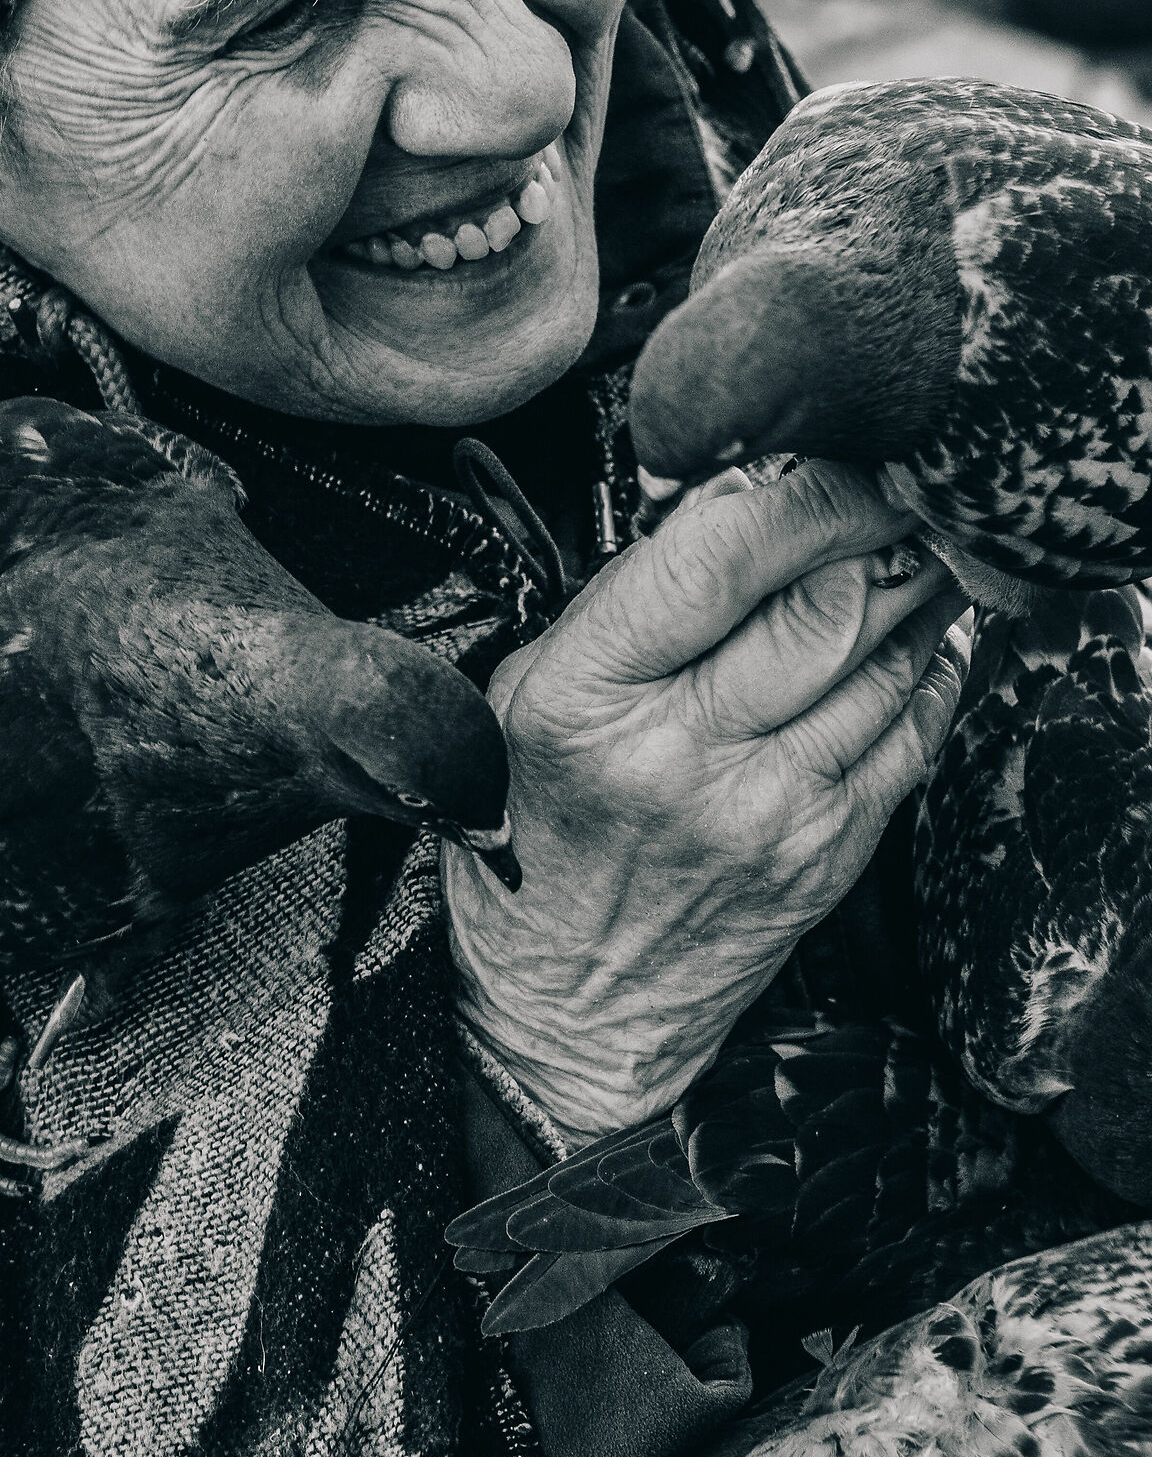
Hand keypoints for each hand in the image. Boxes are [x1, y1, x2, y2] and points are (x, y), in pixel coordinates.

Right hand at [443, 460, 970, 1143]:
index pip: (716, 560)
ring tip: (913, 540)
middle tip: (891, 481)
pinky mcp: (825, 855)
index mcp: (586, 700)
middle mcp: (680, 756)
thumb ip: (621, 598)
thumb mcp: (526, 692)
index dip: (792, 490)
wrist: (570, 1004)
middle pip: (824, 603)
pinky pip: (909, 733)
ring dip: (915, 585)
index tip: (817, 452)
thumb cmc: (537, 828)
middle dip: (874, 524)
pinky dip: (930, 666)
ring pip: (884, 660)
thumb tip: (731, 498)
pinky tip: (924, 630)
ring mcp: (765, 812)